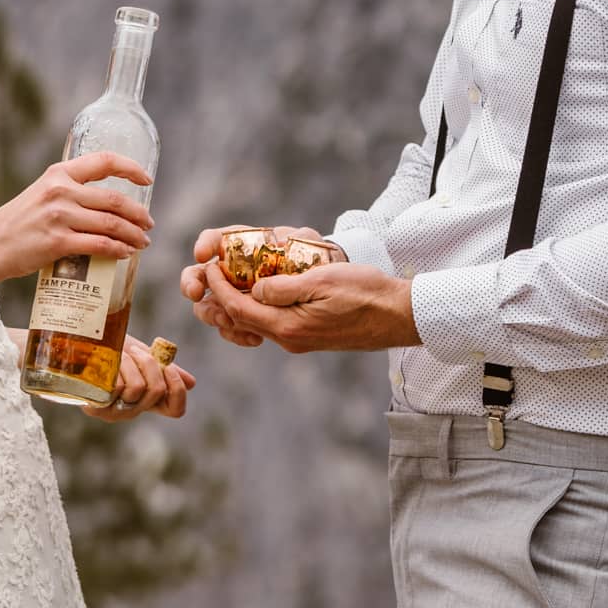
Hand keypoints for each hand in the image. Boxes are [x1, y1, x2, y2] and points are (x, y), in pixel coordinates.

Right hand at [0, 152, 153, 285]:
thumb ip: (70, 192)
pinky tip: (125, 253)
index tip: (146, 180)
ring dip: (133, 234)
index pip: (104, 161)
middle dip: (138, 213)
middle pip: (114, 200)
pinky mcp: (57, 242)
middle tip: (148, 224)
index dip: (131, 169)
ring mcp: (59, 216)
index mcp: (59, 174)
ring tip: (142, 242)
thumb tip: (106, 204)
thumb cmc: (19, 222)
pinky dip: (118, 250)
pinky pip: (99, 245)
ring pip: (111, 224)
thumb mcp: (42, 193)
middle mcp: (61, 191)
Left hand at [83, 333, 197, 421]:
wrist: (79, 345)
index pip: (176, 410)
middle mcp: (133, 411)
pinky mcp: (95, 407)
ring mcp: (113, 412)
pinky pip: (116, 388)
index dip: (177, 388)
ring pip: (136, 387)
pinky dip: (115, 367)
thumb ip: (163, 369)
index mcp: (148, 401)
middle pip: (156, 390)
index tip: (167, 367)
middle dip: (148, 363)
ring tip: (118, 354)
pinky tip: (104, 361)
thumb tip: (191, 383)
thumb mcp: (141, 357)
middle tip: (135, 352)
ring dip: (129, 362)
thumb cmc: (111, 351)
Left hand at [193, 255, 416, 354]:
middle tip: (211, 274)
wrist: (397, 316)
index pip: (240, 309)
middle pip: (242, 320)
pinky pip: (273, 324)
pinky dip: (258, 309)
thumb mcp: (323, 281)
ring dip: (238, 304)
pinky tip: (259, 293)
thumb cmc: (365, 293)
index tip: (210, 267)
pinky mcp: (309, 337)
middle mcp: (290, 339)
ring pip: (256, 323)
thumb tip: (254, 290)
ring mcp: (299, 341)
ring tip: (228, 282)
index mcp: (289, 326)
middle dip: (222, 297)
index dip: (219, 288)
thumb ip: (284, 287)